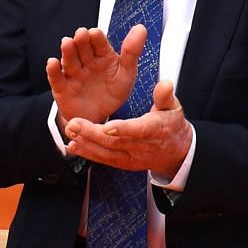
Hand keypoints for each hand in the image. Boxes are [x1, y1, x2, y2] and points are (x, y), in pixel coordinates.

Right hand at [46, 24, 147, 132]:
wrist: (98, 116)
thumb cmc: (111, 92)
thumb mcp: (126, 72)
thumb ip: (132, 51)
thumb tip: (140, 28)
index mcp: (102, 56)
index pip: (98, 43)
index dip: (96, 37)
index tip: (95, 33)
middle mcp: (86, 62)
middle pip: (82, 49)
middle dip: (81, 41)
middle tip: (81, 34)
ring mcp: (73, 75)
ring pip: (69, 60)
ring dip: (67, 51)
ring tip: (67, 42)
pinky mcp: (62, 88)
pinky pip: (56, 78)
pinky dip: (53, 70)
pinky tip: (53, 62)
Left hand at [64, 80, 192, 176]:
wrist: (177, 152)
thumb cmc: (172, 125)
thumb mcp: (173, 108)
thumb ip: (165, 96)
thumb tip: (165, 84)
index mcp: (156, 129)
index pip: (139, 130)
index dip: (123, 129)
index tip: (107, 126)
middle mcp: (142, 146)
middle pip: (116, 142)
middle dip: (93, 134)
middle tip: (74, 123)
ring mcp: (132, 157)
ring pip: (107, 152)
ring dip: (86, 143)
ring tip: (70, 132)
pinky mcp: (124, 163)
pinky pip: (104, 159)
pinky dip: (88, 153)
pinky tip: (74, 146)